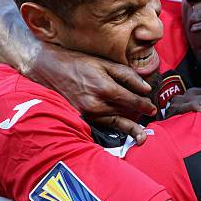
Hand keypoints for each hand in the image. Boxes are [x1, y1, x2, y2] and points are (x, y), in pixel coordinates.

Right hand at [27, 43, 156, 143]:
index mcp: (104, 88)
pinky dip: (115, 128)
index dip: (145, 105)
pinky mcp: (82, 118)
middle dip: (138, 115)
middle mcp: (96, 104)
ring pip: (116, 123)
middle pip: (125, 113)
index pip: (132, 101)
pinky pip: (103, 125)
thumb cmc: (77, 63)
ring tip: (142, 137)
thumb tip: (146, 88)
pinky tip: (124, 133)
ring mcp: (88, 113)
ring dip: (130, 127)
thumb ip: (127, 75)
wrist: (48, 69)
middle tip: (150, 115)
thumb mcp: (104, 63)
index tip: (152, 108)